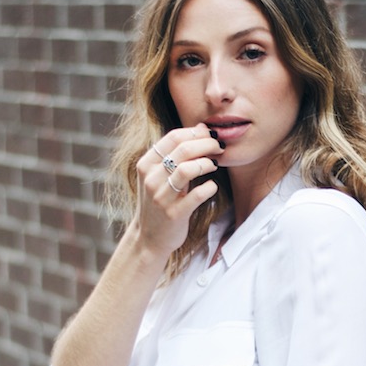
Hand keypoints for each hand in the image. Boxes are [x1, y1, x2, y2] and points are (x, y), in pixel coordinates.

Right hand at [133, 124, 224, 259]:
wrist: (149, 238)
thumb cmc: (160, 202)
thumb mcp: (160, 176)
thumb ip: (177, 153)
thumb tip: (201, 127)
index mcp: (146, 164)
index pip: (173, 137)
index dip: (196, 133)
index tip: (210, 134)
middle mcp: (151, 178)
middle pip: (183, 150)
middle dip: (206, 144)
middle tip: (219, 147)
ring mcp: (161, 197)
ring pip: (188, 169)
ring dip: (207, 163)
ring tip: (215, 164)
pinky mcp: (174, 214)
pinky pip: (197, 195)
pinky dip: (209, 187)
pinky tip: (212, 186)